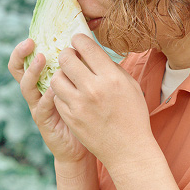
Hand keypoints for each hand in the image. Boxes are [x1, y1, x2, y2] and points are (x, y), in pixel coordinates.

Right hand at [8, 38, 89, 163]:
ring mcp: (38, 106)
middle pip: (18, 70)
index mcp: (44, 79)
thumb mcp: (81, 85)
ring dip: (33, 71)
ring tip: (42, 59)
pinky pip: (41, 107)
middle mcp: (36, 91)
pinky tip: (54, 89)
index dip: (26, 47)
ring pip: (27, 87)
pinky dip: (47, 96)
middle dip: (21, 55)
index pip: (28, 59)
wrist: (83, 144)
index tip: (34, 34)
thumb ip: (79, 67)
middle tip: (30, 43)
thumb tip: (87, 40)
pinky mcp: (44, 122)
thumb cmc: (85, 110)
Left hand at [50, 33, 154, 172]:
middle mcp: (93, 89)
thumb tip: (93, 53)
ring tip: (68, 77)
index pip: (86, 47)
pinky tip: (70, 95)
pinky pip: (57, 97)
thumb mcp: (130, 86)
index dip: (78, 40)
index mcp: (111, 77)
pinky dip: (61, 93)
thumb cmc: (133, 115)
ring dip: (61, 74)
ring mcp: (79, 105)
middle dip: (66, 54)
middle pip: (66, 59)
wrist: (128, 149)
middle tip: (69, 57)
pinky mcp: (70, 118)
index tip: (77, 41)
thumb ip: (111, 67)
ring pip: (56, 78)